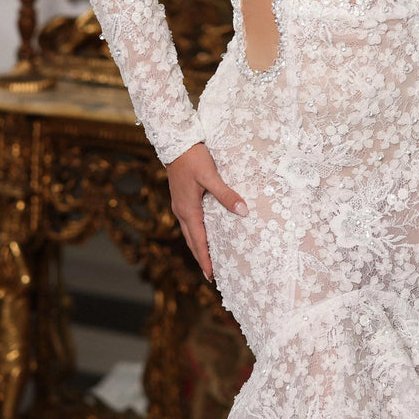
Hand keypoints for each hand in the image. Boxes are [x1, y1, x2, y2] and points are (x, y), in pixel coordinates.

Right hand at [166, 142, 247, 281]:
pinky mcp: (181, 198)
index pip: (198, 241)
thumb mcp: (211, 176)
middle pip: (192, 241)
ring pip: (189, 232)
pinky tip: (202, 231)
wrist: (175, 143)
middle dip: (201, 258)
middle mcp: (181, 211)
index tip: (211, 276)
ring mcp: (179, 205)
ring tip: (207, 257)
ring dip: (198, 246)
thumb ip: (226, 194)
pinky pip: (188, 222)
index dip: (205, 259)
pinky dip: (195, 233)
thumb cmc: (193, 158)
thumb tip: (243, 211)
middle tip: (210, 274)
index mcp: (188, 210)